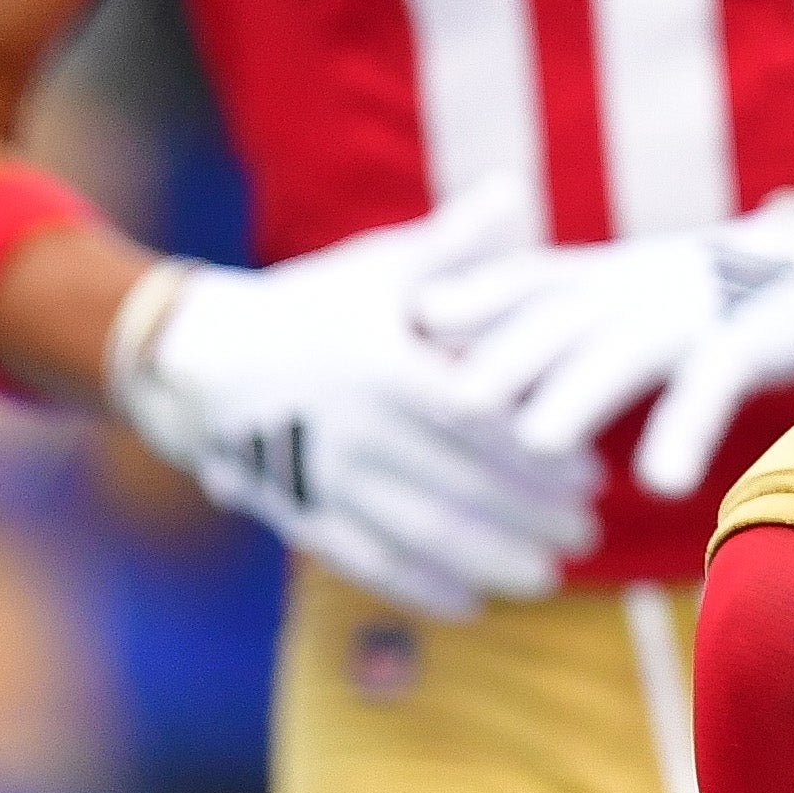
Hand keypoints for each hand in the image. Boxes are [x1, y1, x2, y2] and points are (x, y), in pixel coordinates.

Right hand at [107, 181, 601, 620]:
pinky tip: (472, 604)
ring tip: (549, 576)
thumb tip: (517, 188)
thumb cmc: (316, 303)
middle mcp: (354, 427)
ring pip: (416, 531)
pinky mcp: (300, 515)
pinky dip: (419, 586)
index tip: (591, 474)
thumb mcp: (381, 266)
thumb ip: (454, 242)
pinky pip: (365, 560)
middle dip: (528, 516)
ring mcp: (323, 478)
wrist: (202, 361)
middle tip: (590, 532)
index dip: (534, 453)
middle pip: (455, 484)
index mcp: (382, 363)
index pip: (473, 419)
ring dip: (486, 560)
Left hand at [415, 189, 793, 498]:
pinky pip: (713, 385)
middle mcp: (631, 287)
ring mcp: (689, 313)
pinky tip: (662, 483)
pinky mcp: (748, 342)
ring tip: (541, 439)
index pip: (519, 285)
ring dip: (584, 391)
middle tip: (453, 402)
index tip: (408, 334)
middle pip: (559, 318)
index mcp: (590, 279)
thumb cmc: (674, 301)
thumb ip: (524, 317)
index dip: (466, 305)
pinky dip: (687, 430)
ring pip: (626, 350)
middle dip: (507, 355)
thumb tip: (424, 340)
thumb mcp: (598, 300)